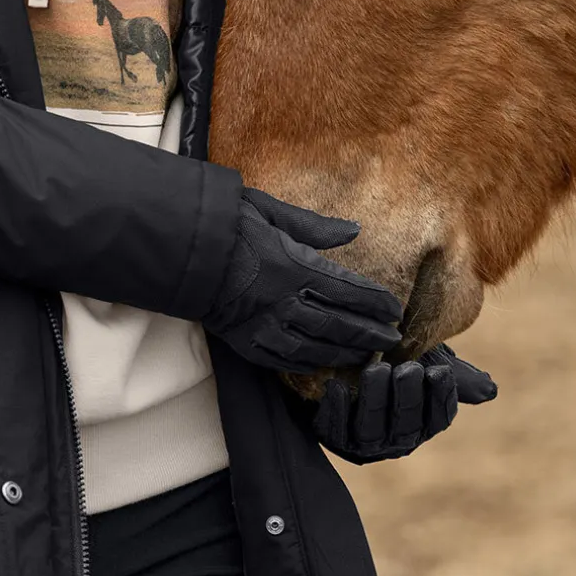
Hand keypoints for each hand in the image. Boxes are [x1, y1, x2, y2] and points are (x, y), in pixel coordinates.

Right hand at [200, 187, 401, 373]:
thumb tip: (354, 230)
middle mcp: (284, 302)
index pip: (349, 291)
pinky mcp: (245, 343)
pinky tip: (322, 364)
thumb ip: (315, 226)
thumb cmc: (227, 224)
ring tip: (366, 356)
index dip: (376, 303)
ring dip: (345, 353)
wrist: (181, 251)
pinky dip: (307, 364)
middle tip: (392, 340)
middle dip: (370, 333)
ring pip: (316, 347)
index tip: (395, 310)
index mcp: (295, 267)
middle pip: (339, 324)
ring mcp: (265, 326)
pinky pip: (283, 361)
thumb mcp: (271, 211)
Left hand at [312, 344, 496, 463]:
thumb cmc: (391, 358)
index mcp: (423, 423)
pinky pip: (335, 430)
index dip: (441, 397)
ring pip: (371, 431)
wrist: (344, 358)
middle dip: (409, 398)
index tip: (440, 371)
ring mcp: (363, 443)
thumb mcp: (422, 359)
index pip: (439, 417)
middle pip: (406, 427)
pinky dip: (338, 409)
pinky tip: (337, 386)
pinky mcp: (332, 438)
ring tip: (376, 370)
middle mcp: (396, 440)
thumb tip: (490, 390)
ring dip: (375, 401)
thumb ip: (452, 374)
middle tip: (408, 368)